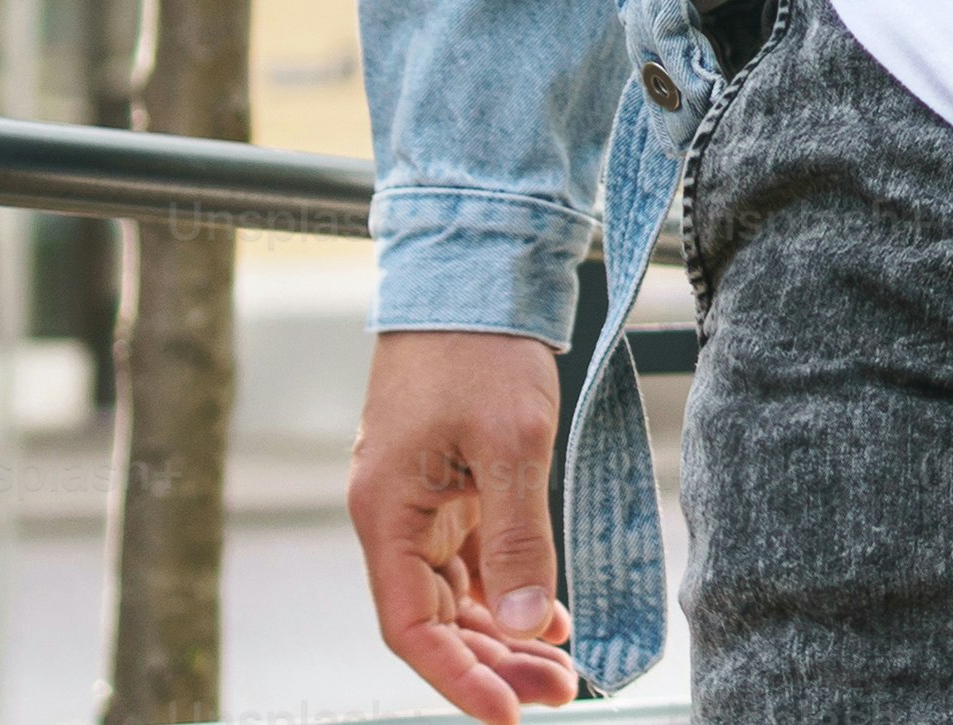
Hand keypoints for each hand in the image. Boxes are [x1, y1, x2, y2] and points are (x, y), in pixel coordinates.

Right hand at [350, 329, 579, 719]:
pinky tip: (551, 615)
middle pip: (437, 620)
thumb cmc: (481, 350)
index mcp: (388, 514)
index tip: (508, 717)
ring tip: (564, 669)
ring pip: (457, 595)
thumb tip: (528, 625)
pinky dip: (509, 591)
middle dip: (495, 664)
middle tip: (561, 693)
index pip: (412, 629)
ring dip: (506, 635)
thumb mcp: (512, 443)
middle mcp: (394, 518)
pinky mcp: (449, 486)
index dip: (458, 679)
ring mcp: (420, 503)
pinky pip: (473, 560)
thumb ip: (520, 538)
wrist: (471, 273)